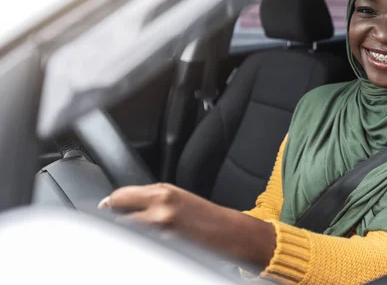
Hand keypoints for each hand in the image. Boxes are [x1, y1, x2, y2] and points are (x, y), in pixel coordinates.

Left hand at [98, 183, 275, 267]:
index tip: (103, 208)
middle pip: (117, 213)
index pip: (120, 195)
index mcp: (163, 191)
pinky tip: (141, 246)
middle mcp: (159, 208)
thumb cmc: (205, 216)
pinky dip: (135, 245)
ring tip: (130, 236)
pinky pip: (139, 246)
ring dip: (123, 233)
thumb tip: (119, 204)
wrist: (230, 232)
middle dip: (113, 218)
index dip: (110, 203)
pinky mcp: (164, 247)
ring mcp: (161, 230)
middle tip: (112, 223)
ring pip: (125, 231)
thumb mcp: (178, 198)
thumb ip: (151, 198)